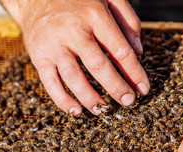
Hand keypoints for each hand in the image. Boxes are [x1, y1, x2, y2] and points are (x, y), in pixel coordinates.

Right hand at [1, 0, 148, 114]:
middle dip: (116, 87)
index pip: (120, 49)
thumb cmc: (77, 1)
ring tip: (104, 110)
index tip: (143, 88)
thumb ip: (127, 19)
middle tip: (128, 102)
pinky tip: (76, 111)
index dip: (134, 72)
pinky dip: (63, 100)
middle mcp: (73, 30)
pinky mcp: (39, 57)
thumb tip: (139, 52)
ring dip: (90, 98)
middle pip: (98, 66)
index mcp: (94, 15)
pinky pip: (50, 83)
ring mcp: (54, 45)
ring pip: (74, 77)